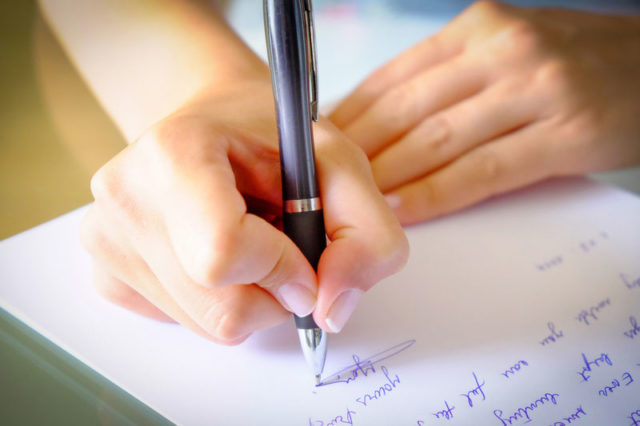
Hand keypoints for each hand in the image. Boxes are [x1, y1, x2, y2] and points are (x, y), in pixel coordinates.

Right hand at [80, 80, 407, 343]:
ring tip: (249, 240)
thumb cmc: (272, 137)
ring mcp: (105, 239)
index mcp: (174, 152)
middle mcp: (124, 197)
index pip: (224, 255)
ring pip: (205, 325)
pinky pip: (182, 322)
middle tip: (281, 247)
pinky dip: (217, 300)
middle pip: (221, 309)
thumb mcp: (343, 168)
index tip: (303, 253)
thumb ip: (368, 239)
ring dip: (250, 296)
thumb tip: (331, 311)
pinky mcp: (105, 272)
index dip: (283, 269)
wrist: (216, 119)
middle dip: (275, 293)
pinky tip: (216, 252)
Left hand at [331, 1, 639, 223]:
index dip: (349, 116)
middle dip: (357, 152)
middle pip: (406, 109)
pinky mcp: (567, 134)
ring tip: (351, 203)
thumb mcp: (506, 50)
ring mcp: (537, 90)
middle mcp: (503, 50)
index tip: (319, 145)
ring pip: (436, 141)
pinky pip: (482, 172)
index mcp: (480, 28)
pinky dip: (435, 194)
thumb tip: (383, 118)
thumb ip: (449, 78)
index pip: (393, 76)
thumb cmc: (575, 63)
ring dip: (386, 177)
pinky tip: (402, 211)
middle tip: (322, 183)